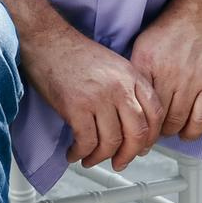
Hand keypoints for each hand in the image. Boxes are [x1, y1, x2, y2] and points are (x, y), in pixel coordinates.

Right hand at [21, 25, 165, 170]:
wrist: (46, 40)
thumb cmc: (74, 53)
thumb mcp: (113, 65)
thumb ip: (127, 89)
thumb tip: (131, 124)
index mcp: (131, 76)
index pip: (155, 114)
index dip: (150, 137)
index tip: (141, 147)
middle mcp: (120, 88)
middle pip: (137, 133)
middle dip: (128, 155)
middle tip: (119, 162)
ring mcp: (99, 98)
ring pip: (111, 142)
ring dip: (100, 157)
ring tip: (91, 159)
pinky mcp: (76, 107)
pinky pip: (86, 141)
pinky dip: (80, 152)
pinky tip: (74, 153)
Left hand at [130, 0, 201, 141]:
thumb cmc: (174, 25)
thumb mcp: (145, 42)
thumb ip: (138, 68)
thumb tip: (124, 95)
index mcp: (145, 61)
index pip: (133, 102)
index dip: (131, 121)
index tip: (130, 129)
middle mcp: (167, 73)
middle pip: (153, 116)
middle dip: (149, 131)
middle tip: (147, 136)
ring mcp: (191, 80)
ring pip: (176, 122)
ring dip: (169, 132)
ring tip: (166, 131)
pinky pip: (200, 120)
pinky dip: (191, 132)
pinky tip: (186, 132)